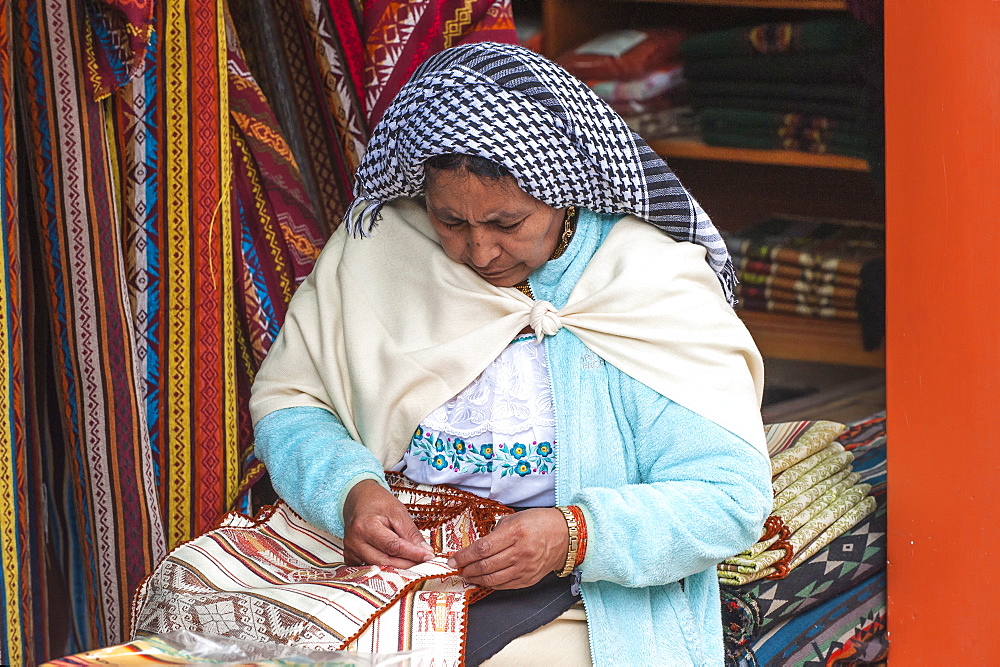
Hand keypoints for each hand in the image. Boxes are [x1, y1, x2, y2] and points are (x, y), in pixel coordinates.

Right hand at [342, 479, 434, 567]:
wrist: (360, 499)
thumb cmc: (378, 503)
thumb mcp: (398, 512)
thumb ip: (411, 533)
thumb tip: (425, 551)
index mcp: (366, 526)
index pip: (393, 546)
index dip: (413, 553)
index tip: (428, 556)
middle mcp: (354, 542)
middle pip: (385, 561)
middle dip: (407, 563)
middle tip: (423, 561)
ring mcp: (350, 551)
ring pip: (378, 567)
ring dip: (397, 566)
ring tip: (412, 560)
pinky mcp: (350, 557)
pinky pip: (370, 568)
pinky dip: (384, 567)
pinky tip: (396, 562)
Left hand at [446, 508, 568, 588]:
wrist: (565, 536)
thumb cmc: (540, 523)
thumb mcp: (515, 517)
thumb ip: (496, 531)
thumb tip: (478, 546)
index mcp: (515, 532)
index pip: (482, 548)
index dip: (464, 556)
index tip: (453, 559)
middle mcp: (520, 552)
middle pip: (485, 565)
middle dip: (467, 568)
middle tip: (458, 567)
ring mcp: (525, 568)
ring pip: (493, 579)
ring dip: (476, 578)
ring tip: (468, 574)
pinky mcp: (529, 579)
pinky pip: (504, 585)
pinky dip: (490, 584)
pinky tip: (483, 579)